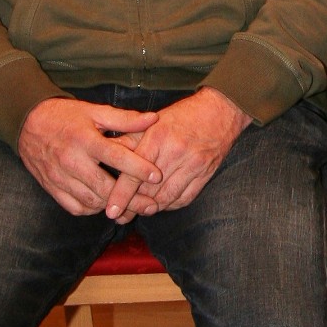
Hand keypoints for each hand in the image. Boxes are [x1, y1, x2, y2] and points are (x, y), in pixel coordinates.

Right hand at [19, 97, 161, 216]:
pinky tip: (105, 204)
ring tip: (133, 207)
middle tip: (151, 204)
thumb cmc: (66, 116)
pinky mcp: (51, 187)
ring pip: (90, 201)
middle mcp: (71, 161)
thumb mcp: (94, 111)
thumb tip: (153, 119)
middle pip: (104, 187)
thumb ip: (125, 119)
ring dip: (113, 206)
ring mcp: (59, 177)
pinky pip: (74, 207)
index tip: (157, 176)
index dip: (138, 168)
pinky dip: (92, 209)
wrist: (27, 123)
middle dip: (131, 199)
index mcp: (85, 139)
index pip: (115, 157)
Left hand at [117, 89, 251, 216]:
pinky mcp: (206, 174)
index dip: (122, 195)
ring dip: (151, 207)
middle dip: (133, 205)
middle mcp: (176, 152)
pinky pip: (184, 199)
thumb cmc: (182, 115)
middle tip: (120, 215)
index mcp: (158, 137)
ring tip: (138, 211)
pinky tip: (161, 203)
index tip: (111, 211)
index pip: (135, 173)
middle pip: (149, 190)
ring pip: (166, 198)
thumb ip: (129, 140)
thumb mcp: (152, 122)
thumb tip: (105, 154)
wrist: (221, 110)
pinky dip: (170, 205)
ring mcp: (193, 165)